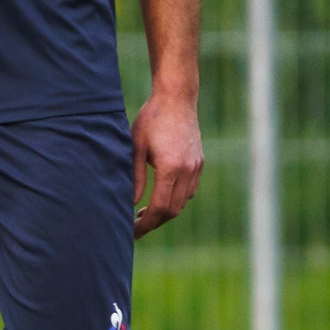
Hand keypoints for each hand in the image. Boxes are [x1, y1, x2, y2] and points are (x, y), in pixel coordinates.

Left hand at [132, 90, 203, 238]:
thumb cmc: (151, 119)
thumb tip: (130, 203)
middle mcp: (187, 170)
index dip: (145, 223)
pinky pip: (189, 191)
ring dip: (165, 212)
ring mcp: (196, 167)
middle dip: (154, 222)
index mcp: (170, 167)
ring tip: (144, 212)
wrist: (177, 98)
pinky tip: (160, 196)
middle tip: (135, 226)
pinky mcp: (199, 163)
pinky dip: (175, 200)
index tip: (132, 231)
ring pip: (183, 202)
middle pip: (172, 210)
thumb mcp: (135, 147)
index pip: (159, 207)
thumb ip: (135, 177)